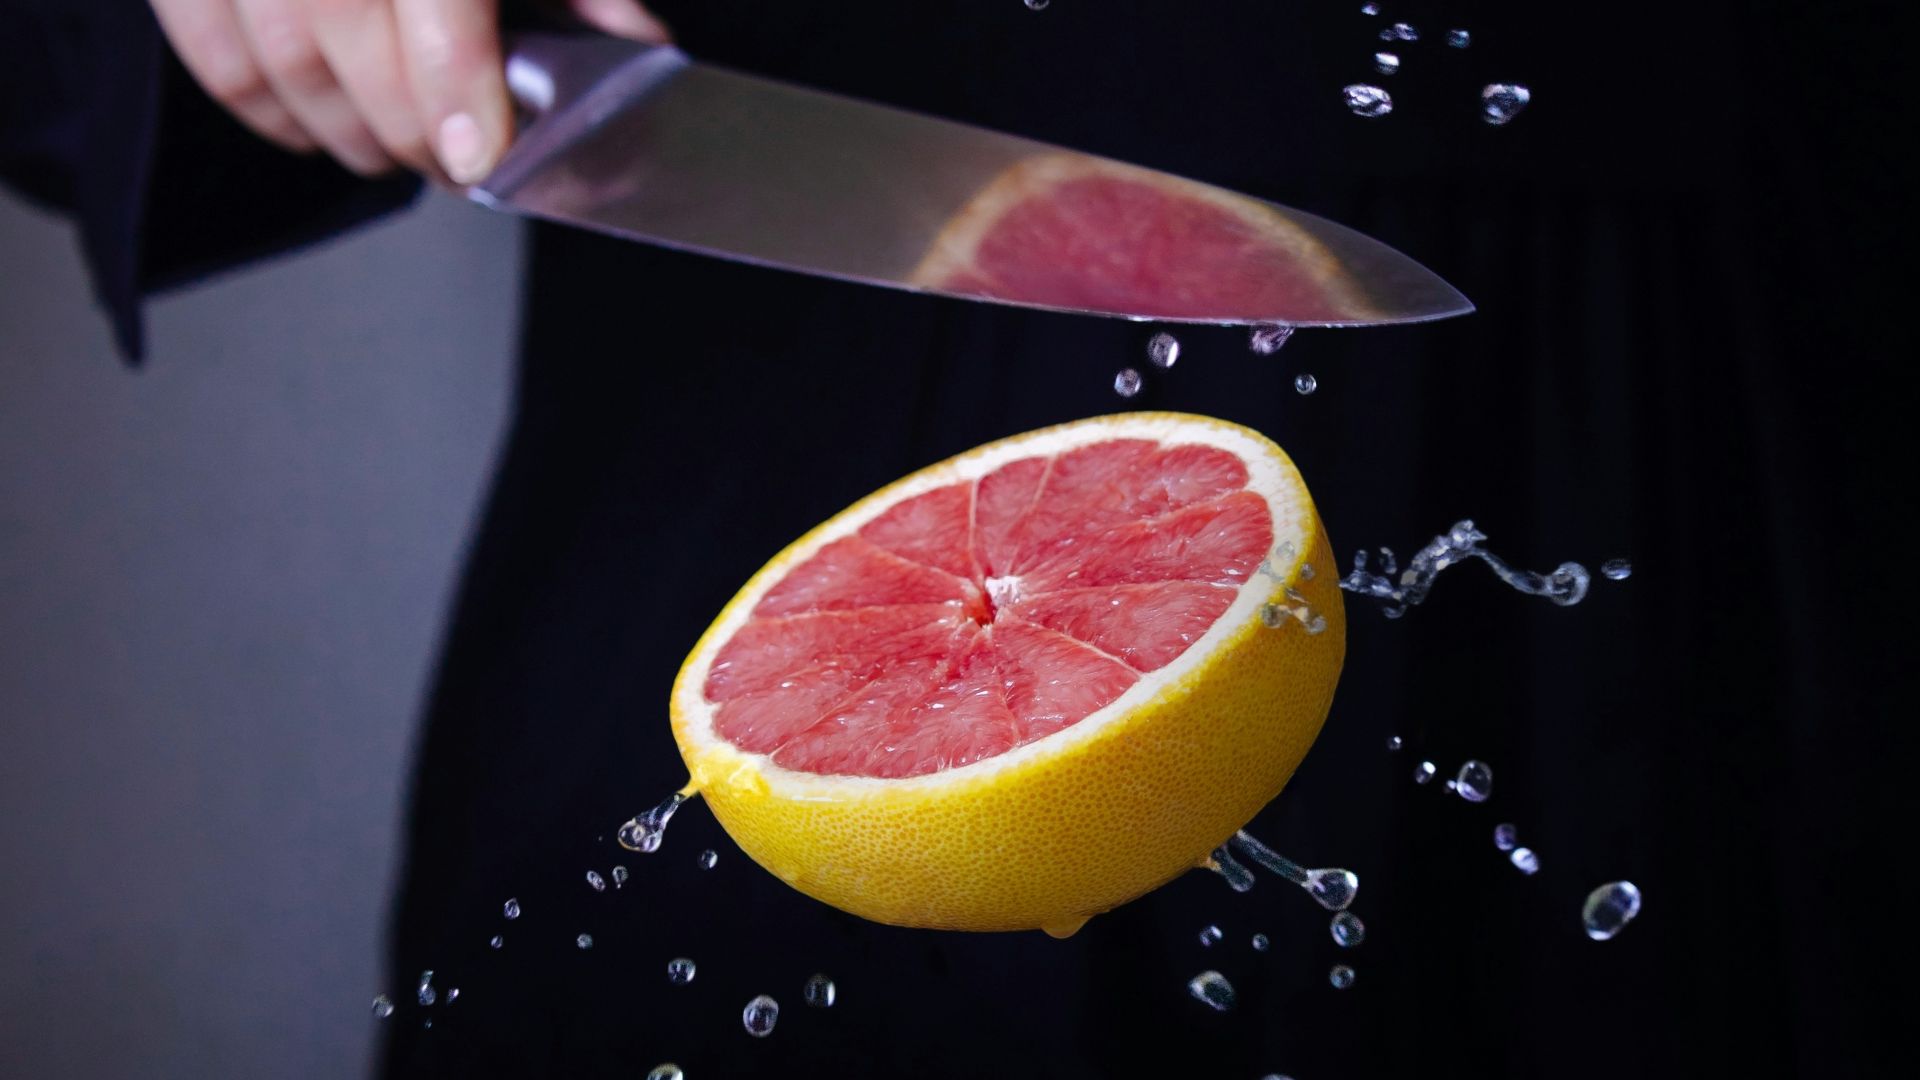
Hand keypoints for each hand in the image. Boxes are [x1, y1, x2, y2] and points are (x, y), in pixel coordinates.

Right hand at [149, 0, 671, 181]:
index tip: (478, 154)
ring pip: (276, 55)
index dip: (451, 84)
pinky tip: (319, 122)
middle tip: (456, 163)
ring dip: (346, 129)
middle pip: (345, 36)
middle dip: (410, 128)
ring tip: (398, 149)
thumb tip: (636, 40)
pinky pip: (210, 47)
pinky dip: (265, 104)